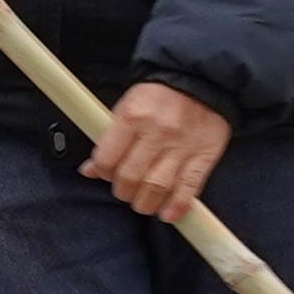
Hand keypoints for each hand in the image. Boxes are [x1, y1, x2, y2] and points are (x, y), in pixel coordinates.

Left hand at [80, 80, 231, 224]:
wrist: (201, 80)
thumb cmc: (159, 96)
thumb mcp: (127, 107)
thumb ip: (109, 138)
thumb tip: (89, 170)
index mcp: (132, 116)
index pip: (106, 159)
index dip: (103, 173)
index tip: (106, 174)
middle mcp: (157, 132)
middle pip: (131, 177)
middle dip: (123, 191)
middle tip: (125, 189)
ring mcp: (182, 146)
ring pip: (157, 187)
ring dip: (145, 203)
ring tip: (142, 202)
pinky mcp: (204, 156)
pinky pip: (189, 188)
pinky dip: (176, 206)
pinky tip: (167, 213)